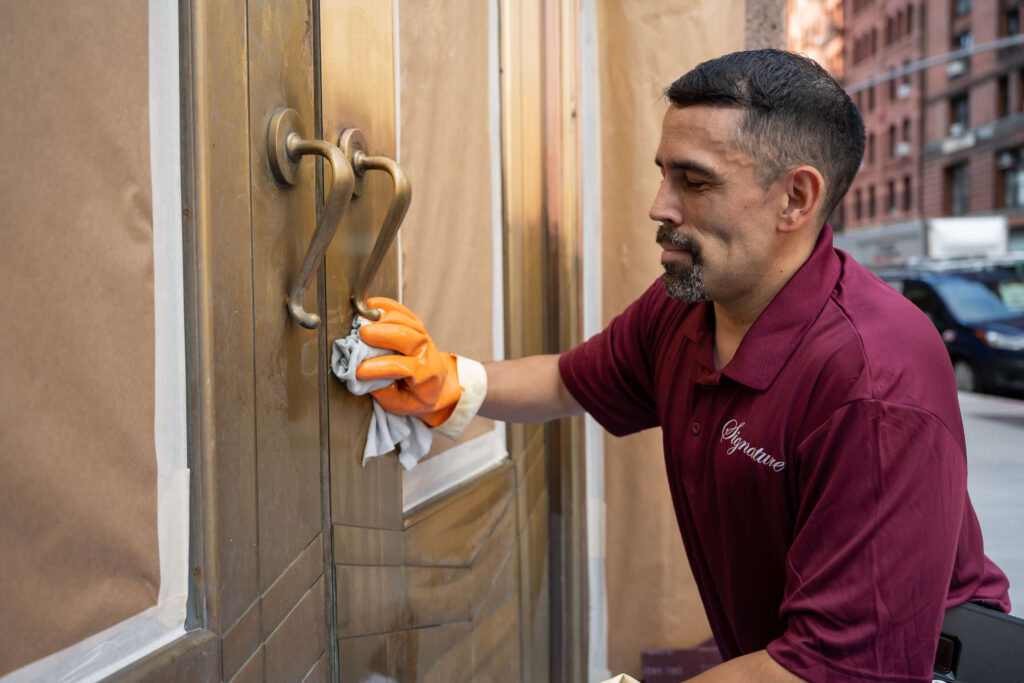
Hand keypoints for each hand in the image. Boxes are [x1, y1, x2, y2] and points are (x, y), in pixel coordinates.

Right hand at [356, 297, 462, 426]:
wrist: (440, 386)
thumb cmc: (418, 396)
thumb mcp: (401, 404)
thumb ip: (382, 391)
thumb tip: (359, 377)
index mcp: (426, 375)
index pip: (403, 367)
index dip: (380, 367)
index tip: (359, 370)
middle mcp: (427, 352)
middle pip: (408, 336)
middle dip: (383, 334)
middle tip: (361, 335)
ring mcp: (423, 336)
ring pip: (405, 321)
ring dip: (382, 318)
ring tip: (362, 321)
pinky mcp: (417, 326)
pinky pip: (403, 311)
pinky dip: (387, 306)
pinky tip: (371, 306)